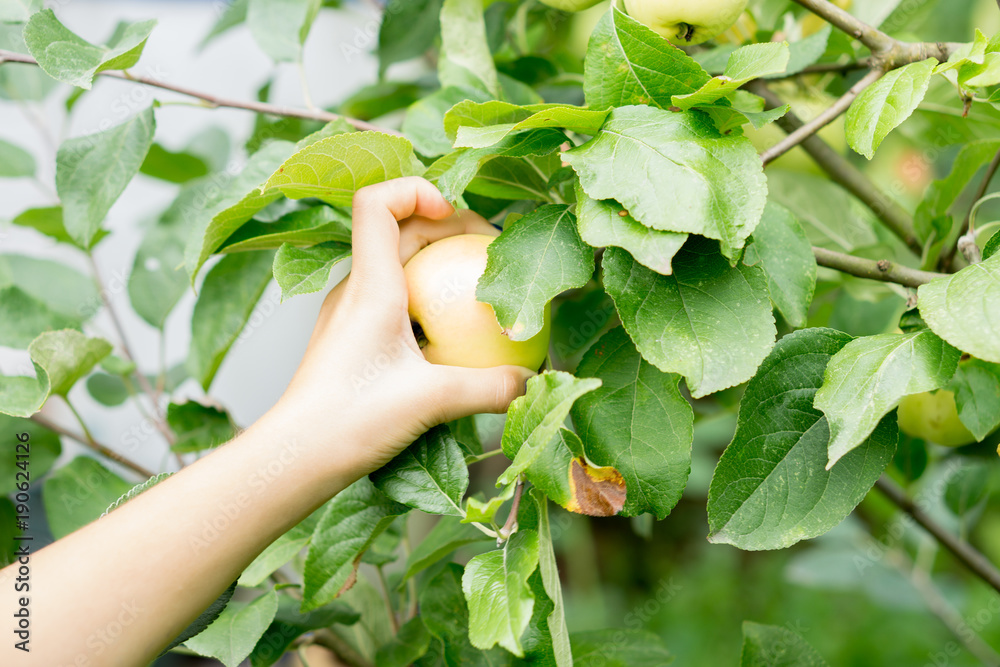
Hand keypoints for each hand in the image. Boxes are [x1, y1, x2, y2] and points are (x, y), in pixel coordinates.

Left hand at [274, 177, 535, 477]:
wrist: (297, 456)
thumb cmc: (350, 419)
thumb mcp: (432, 400)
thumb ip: (491, 388)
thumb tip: (534, 380)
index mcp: (371, 286)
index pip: (376, 203)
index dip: (416, 190)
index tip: (454, 216)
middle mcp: (355, 289)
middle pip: (399, 230)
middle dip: (448, 229)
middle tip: (488, 254)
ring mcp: (350, 312)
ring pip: (395, 264)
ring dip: (436, 264)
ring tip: (474, 290)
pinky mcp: (351, 337)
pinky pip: (392, 299)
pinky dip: (425, 299)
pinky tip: (448, 337)